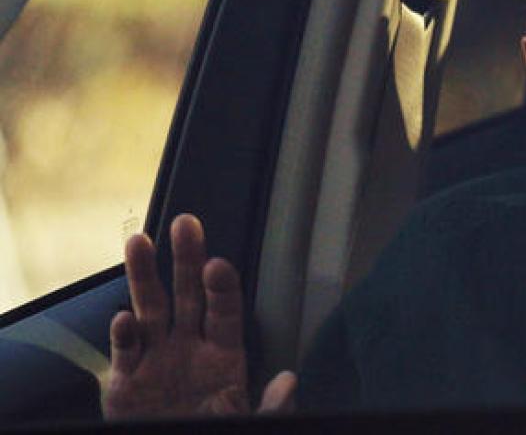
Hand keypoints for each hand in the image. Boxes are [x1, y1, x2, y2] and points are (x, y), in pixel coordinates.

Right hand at [104, 214, 295, 418]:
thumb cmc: (216, 432)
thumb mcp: (249, 421)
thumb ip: (271, 406)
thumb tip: (289, 380)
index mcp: (224, 354)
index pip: (225, 310)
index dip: (222, 287)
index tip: (218, 264)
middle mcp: (189, 347)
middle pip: (188, 294)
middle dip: (186, 259)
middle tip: (187, 223)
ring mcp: (156, 359)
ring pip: (150, 309)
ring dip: (143, 276)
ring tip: (139, 241)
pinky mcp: (126, 381)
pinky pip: (124, 351)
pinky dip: (122, 334)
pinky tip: (123, 317)